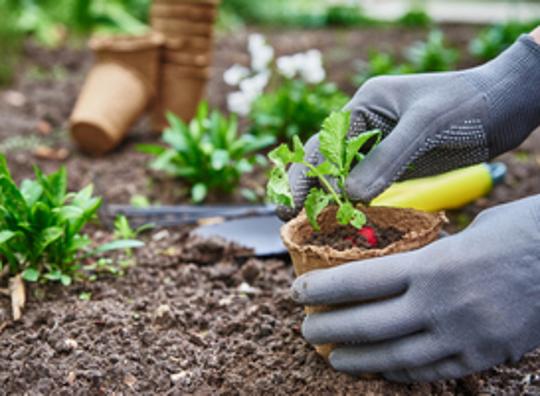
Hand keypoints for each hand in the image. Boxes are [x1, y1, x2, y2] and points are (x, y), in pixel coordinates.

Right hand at [278, 35, 539, 219]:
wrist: (506, 105)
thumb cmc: (466, 104)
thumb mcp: (425, 126)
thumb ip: (387, 159)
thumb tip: (351, 196)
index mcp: (364, 106)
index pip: (323, 143)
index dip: (305, 174)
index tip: (292, 203)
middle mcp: (366, 126)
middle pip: (325, 160)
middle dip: (306, 187)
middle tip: (289, 218)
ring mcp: (381, 147)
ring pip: (343, 176)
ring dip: (328, 199)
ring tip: (310, 226)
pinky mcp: (396, 165)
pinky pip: (367, 186)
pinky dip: (354, 203)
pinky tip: (346, 221)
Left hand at [292, 196, 539, 381]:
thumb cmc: (520, 232)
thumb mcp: (467, 233)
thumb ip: (429, 256)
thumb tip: (401, 268)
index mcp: (433, 265)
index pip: (359, 281)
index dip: (322, 289)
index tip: (297, 291)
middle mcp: (441, 305)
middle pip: (368, 325)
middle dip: (329, 329)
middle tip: (306, 331)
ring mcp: (463, 337)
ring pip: (395, 357)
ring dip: (357, 360)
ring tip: (333, 358)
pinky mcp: (484, 356)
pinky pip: (432, 372)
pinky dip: (400, 373)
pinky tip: (382, 371)